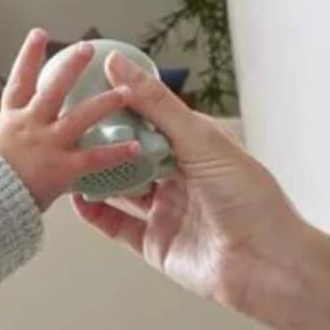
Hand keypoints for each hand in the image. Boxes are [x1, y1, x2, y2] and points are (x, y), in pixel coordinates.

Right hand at [0, 32, 144, 211]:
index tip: (39, 35)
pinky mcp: (60, 168)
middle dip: (72, 66)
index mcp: (9, 124)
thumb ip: (1, 150)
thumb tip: (2, 148)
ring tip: (124, 91)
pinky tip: (134, 147)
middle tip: (87, 48)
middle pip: (53, 88)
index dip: (29, 57)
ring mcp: (45, 145)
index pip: (19, 83)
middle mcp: (28, 127)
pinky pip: (94, 158)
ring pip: (81, 116)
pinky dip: (115, 153)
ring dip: (105, 102)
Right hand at [67, 54, 305, 312]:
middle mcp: (181, 177)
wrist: (266, 264)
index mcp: (197, 146)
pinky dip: (95, 213)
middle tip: (66, 123)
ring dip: (95, 175)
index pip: (150, 118)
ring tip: (63, 157)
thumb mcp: (201, 140)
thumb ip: (156, 104)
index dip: (120, 104)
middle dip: (102, 140)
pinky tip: (75, 197)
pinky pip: (117, 225)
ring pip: (120, 188)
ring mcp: (167, 211)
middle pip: (131, 153)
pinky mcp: (156, 244)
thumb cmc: (250, 197)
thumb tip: (117, 64)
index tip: (86, 87)